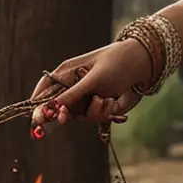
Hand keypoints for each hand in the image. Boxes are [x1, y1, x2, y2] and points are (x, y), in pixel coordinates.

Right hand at [30, 39, 154, 128]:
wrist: (145, 64)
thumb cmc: (117, 63)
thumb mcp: (93, 78)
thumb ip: (73, 94)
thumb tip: (51, 109)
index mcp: (66, 73)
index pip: (44, 91)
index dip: (38, 106)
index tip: (37, 119)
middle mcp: (73, 86)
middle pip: (57, 108)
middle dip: (62, 115)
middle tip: (64, 118)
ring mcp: (85, 97)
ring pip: (77, 116)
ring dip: (92, 112)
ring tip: (105, 100)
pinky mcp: (98, 105)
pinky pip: (93, 117)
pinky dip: (103, 112)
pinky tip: (113, 101)